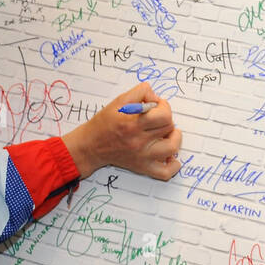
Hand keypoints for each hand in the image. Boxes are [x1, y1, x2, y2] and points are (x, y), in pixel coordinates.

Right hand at [62, 83, 181, 180]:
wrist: (91, 146)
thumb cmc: (104, 123)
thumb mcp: (119, 101)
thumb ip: (140, 92)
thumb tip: (156, 97)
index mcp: (133, 124)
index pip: (164, 115)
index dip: (164, 106)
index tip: (157, 105)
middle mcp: (138, 141)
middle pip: (169, 128)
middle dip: (166, 118)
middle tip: (157, 117)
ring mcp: (141, 156)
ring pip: (172, 148)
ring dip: (174, 138)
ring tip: (167, 133)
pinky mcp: (142, 167)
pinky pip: (165, 173)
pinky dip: (173, 166)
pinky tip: (170, 155)